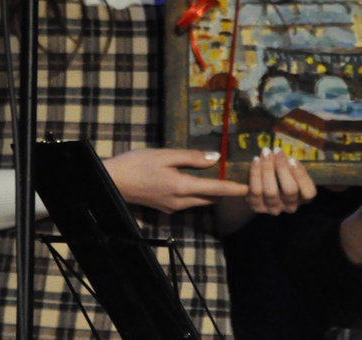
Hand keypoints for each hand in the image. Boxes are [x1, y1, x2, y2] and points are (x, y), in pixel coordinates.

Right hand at [103, 147, 248, 213]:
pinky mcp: (165, 207)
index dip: (234, 189)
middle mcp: (180, 202)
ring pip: (200, 200)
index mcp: (181, 187)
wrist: (110, 182)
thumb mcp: (164, 154)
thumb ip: (191, 157)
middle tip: (240, 178)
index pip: (216, 189)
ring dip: (212, 191)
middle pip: (211, 198)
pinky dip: (198, 193)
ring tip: (224, 177)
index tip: (250, 188)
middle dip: (226, 191)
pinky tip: (200, 181)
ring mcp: (172, 207)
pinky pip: (188, 201)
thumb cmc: (136, 164)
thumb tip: (215, 158)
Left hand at [245, 147, 316, 214]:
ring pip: (270, 191)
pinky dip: (254, 175)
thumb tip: (286, 158)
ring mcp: (273, 209)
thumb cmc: (283, 174)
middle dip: (282, 168)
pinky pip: (254, 192)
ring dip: (267, 169)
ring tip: (265, 153)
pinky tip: (255, 160)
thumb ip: (293, 165)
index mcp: (303, 198)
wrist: (264, 185)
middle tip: (276, 150)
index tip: (292, 159)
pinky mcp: (257, 207)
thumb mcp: (293, 169)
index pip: (308, 193)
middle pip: (289, 190)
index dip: (301, 176)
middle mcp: (290, 206)